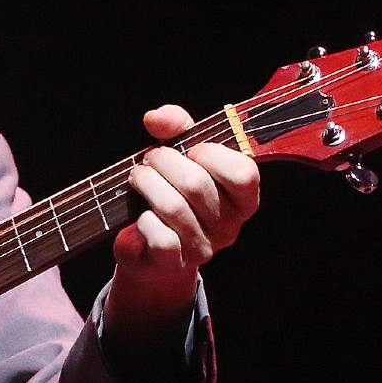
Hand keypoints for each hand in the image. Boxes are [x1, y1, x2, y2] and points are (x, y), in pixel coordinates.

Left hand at [105, 103, 261, 349]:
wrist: (151, 249)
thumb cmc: (173, 191)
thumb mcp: (182, 153)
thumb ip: (177, 126)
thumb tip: (155, 119)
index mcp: (243, 199)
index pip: (243, 173)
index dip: (212, 154)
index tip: (191, 150)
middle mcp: (229, 227)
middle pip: (197, 184)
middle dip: (165, 162)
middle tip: (150, 159)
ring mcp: (203, 248)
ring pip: (173, 207)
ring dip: (147, 183)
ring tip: (138, 177)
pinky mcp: (174, 263)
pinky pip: (161, 236)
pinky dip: (145, 220)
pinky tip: (141, 213)